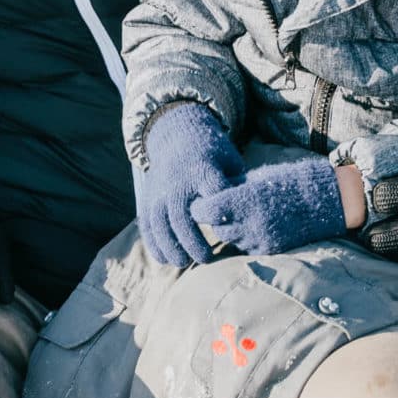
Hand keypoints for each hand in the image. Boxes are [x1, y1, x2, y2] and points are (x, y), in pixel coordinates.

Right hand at [134, 103, 245, 268]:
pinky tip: (165, 258)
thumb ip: (238, 185)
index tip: (227, 229)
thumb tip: (250, 214)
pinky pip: (147, 225)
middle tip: (206, 259)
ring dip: (171, 247)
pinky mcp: (148, 199)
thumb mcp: (229, 159)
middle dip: (193, 243)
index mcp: (203, 170)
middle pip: (181, 216)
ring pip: (160, 224)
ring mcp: (160, 191)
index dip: (220, 213)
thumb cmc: (211, 153)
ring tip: (184, 262)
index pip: (212, 193)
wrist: (176, 136)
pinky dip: (154, 244)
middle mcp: (178, 182)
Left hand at [196, 157, 346, 257]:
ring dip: (229, 230)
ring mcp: (261, 239)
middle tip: (215, 210)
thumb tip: (204, 195)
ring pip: (231, 240)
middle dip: (213, 221)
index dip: (199, 207)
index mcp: (244, 199)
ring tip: (236, 217)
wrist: (324, 200)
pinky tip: (251, 226)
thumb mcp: (254, 178)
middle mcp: (251, 222)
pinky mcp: (270, 249)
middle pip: (216, 228)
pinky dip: (244, 238)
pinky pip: (246, 247)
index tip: (200, 202)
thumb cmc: (287, 181)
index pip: (205, 210)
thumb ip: (229, 189)